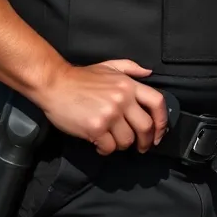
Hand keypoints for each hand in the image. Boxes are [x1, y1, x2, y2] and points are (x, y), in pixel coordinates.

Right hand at [34, 59, 168, 155]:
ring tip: (114, 142)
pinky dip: (106, 150)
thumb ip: (132, 68)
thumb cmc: (81, 77)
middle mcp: (123, 100)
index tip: (159, 133)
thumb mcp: (110, 66)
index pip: (157, 102)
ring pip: (127, 140)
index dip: (163, 121)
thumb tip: (149, 73)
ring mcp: (109, 114)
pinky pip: (109, 147)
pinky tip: (100, 145)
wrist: (54, 84)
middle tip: (142, 147)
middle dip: (147, 141)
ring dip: (123, 145)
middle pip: (146, 126)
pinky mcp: (95, 128)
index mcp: (129, 85)